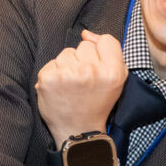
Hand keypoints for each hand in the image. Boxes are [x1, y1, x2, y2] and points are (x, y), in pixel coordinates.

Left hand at [35, 31, 125, 148]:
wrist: (78, 132)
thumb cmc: (97, 103)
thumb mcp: (116, 80)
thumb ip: (110, 53)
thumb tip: (87, 34)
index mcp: (113, 71)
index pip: (106, 40)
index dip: (101, 52)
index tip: (97, 67)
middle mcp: (92, 71)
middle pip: (84, 46)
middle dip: (83, 61)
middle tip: (84, 82)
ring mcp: (68, 74)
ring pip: (66, 53)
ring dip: (67, 67)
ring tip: (71, 87)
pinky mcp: (49, 79)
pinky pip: (51, 63)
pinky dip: (53, 75)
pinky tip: (59, 89)